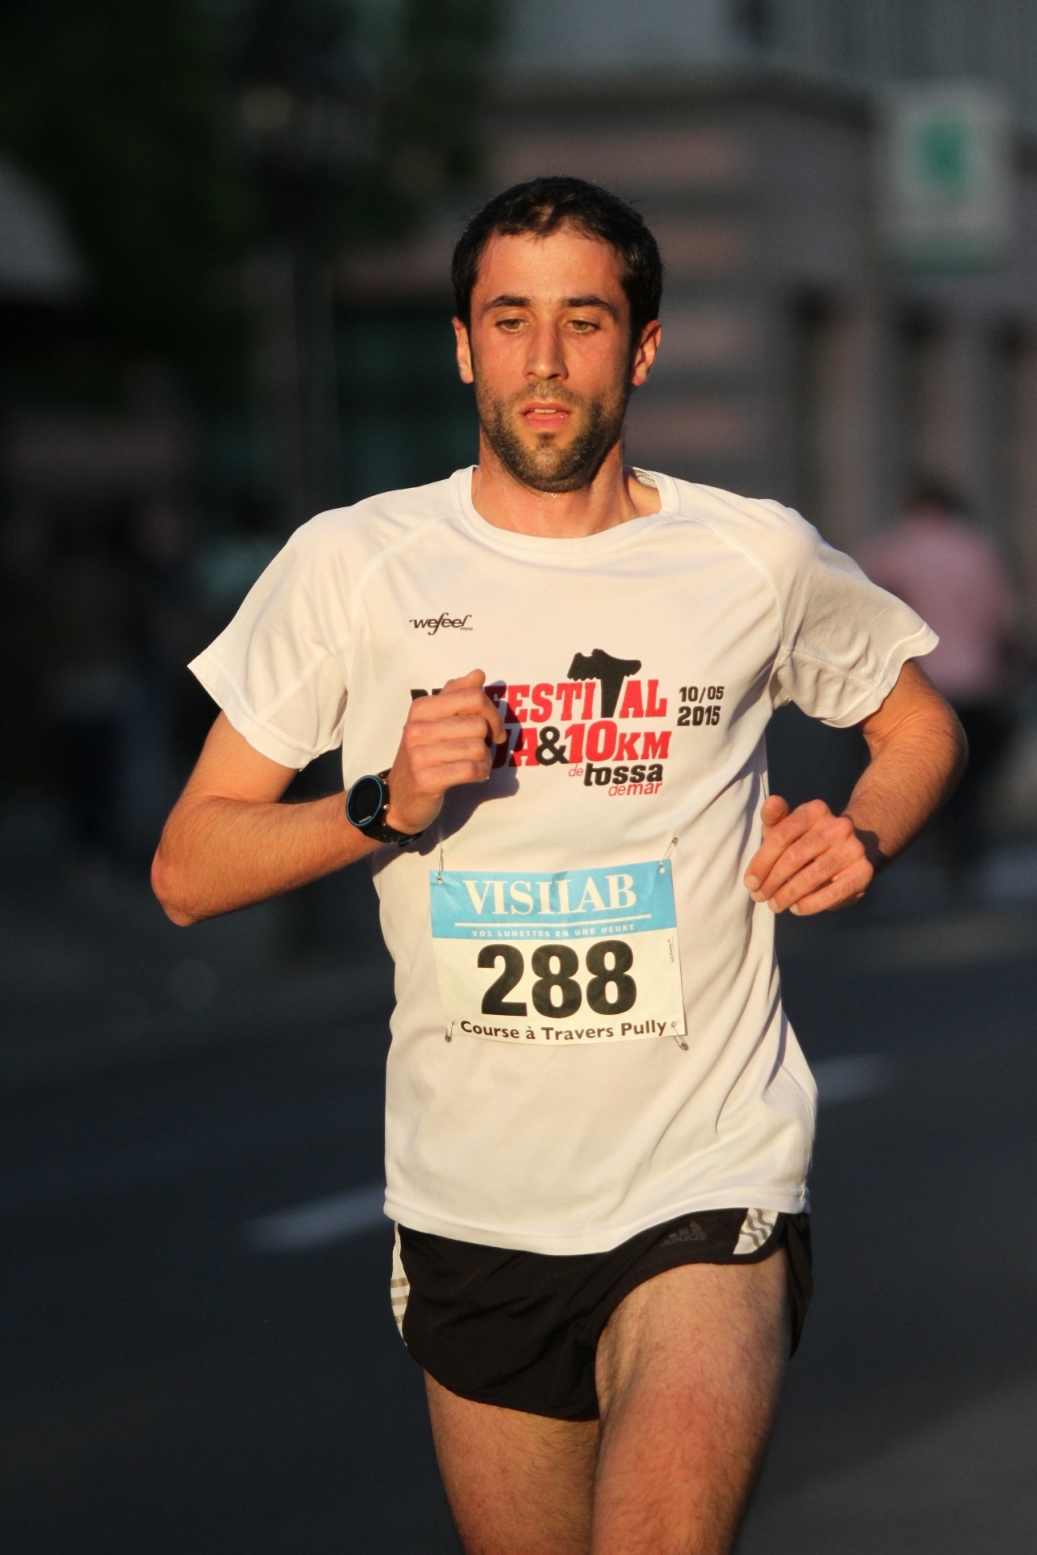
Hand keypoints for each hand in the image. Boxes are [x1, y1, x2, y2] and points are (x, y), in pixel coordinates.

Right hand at [384, 669, 506, 834]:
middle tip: (481, 749)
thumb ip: (456, 696)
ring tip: (474, 763)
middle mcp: (417, 728)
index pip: (473, 696)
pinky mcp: (426, 780)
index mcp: (421, 708)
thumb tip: (478, 674)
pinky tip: (475, 775)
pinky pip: (471, 770)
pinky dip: (481, 774)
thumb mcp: (435, 721)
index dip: (492, 713)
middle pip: (479, 724)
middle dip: (488, 739)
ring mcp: (419, 755)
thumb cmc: (423, 755)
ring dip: (485, 759)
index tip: (492, 728)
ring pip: (477, 748)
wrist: (399, 797)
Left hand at [743, 796, 873, 915]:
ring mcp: (853, 848)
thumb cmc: (807, 839)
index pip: (780, 836)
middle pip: (793, 857)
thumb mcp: (789, 826)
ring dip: (787, 895)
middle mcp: (838, 826)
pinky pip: (833, 893)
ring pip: (811, 877)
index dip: (761, 862)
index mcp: (815, 810)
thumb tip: (771, 802)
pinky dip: (810, 904)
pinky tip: (796, 908)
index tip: (749, 882)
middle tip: (759, 897)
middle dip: (772, 881)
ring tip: (775, 905)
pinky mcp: (864, 871)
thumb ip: (775, 818)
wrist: (853, 847)